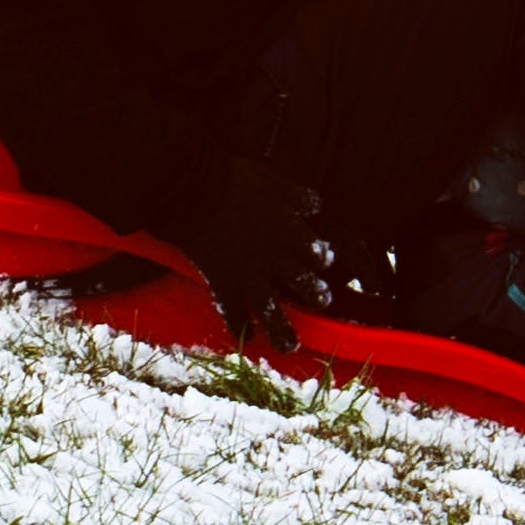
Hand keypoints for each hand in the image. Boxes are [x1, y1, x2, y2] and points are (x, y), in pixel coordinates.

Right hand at [176, 161, 323, 356]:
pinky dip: (240, 328)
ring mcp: (249, 272)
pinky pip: (234, 313)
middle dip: (314, 294)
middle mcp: (273, 254)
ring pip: (272, 308)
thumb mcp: (272, 180)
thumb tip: (317, 205)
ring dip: (283, 329)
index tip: (327, 265)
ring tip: (291, 346)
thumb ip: (296, 195)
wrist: (197, 190)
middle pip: (301, 281)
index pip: (314, 249)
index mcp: (287, 228)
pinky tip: (245, 339)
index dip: (322, 258)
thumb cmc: (233, 178)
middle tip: (323, 303)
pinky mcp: (224, 282)